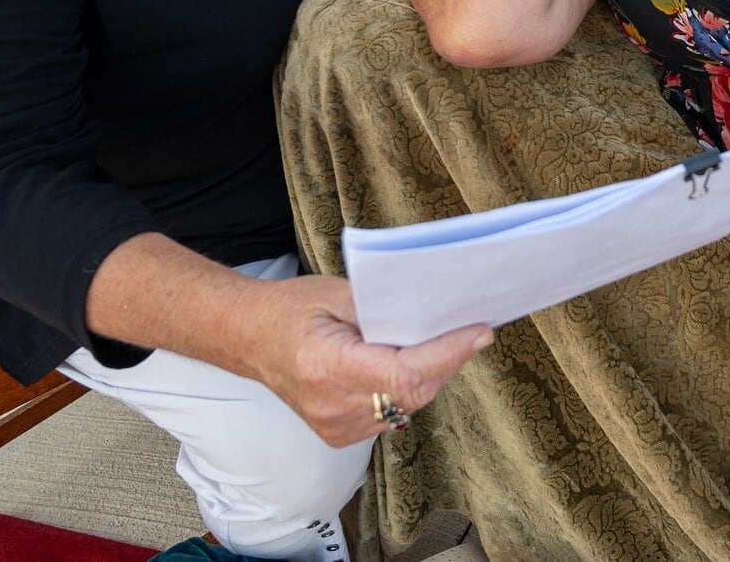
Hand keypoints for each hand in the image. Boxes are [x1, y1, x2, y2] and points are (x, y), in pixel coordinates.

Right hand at [248, 275, 492, 446]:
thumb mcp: (339, 294)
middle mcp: (332, 406)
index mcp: (327, 367)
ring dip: (431, 376)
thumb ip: (386, 308)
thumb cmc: (292, 309)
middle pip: (412, 393)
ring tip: (443, 343)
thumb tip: (437, 315)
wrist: (250, 339)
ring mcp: (335, 427)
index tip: (479, 331)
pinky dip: (409, 390)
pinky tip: (413, 364)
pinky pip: (392, 416)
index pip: (404, 373)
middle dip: (448, 361)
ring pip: (407, 407)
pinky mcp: (340, 436)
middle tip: (470, 330)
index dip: (447, 353)